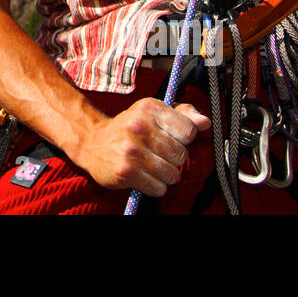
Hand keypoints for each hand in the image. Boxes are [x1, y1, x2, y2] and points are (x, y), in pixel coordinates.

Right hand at [67, 99, 211, 195]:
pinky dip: (155, 186)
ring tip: (151, 165)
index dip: (184, 139)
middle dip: (174, 159)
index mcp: (149, 108)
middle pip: (181, 155)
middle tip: (158, 153)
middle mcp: (140, 127)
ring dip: (165, 174)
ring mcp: (132, 150)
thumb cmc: (128, 128)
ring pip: (173, 174)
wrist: (92, 142)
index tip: (172, 138)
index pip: (188, 131)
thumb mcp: (153, 114)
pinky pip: (159, 188)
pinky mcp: (126, 172)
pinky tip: (143, 175)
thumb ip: (183, 115)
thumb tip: (206, 122)